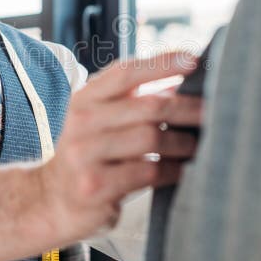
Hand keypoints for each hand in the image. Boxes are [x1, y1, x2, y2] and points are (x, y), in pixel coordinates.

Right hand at [40, 52, 202, 244]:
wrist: (47, 201)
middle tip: (214, 112)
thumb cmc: (85, 156)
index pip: (126, 72)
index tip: (195, 60)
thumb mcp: (95, 120)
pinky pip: (149, 171)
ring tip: (198, 144)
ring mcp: (85, 154)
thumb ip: (128, 101)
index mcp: (84, 99)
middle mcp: (81, 122)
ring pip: (152, 137)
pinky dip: (174, 169)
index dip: (163, 63)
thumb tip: (182, 84)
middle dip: (188, 108)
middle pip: (149, 106)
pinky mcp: (96, 186)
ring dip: (184, 142)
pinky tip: (183, 170)